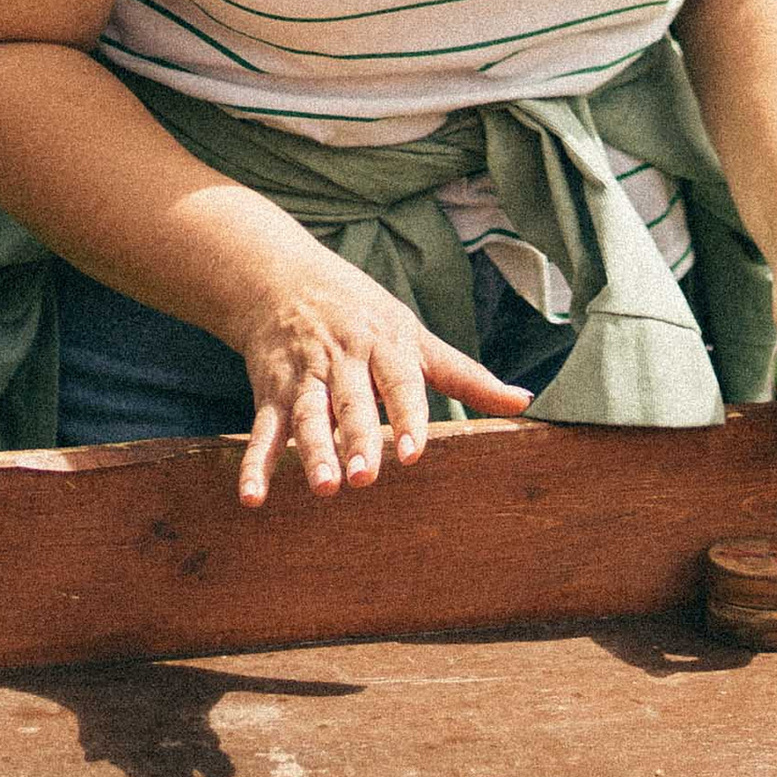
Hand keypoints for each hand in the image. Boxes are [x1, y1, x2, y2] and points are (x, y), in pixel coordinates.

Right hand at [231, 262, 533, 506]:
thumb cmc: (365, 314)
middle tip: (365, 478)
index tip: (413, 453)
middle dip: (356, 439)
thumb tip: (523, 401)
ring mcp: (304, 376)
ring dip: (313, 451)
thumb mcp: (416, 336)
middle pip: (351, 402)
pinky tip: (253, 497)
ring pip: (308, 415)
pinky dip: (255, 465)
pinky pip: (263, 431)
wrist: (281, 278)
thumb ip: (466, 376)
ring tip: (324, 487)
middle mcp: (344, 360)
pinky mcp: (270, 393)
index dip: (407, 417)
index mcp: (386, 345)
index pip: (400, 382)